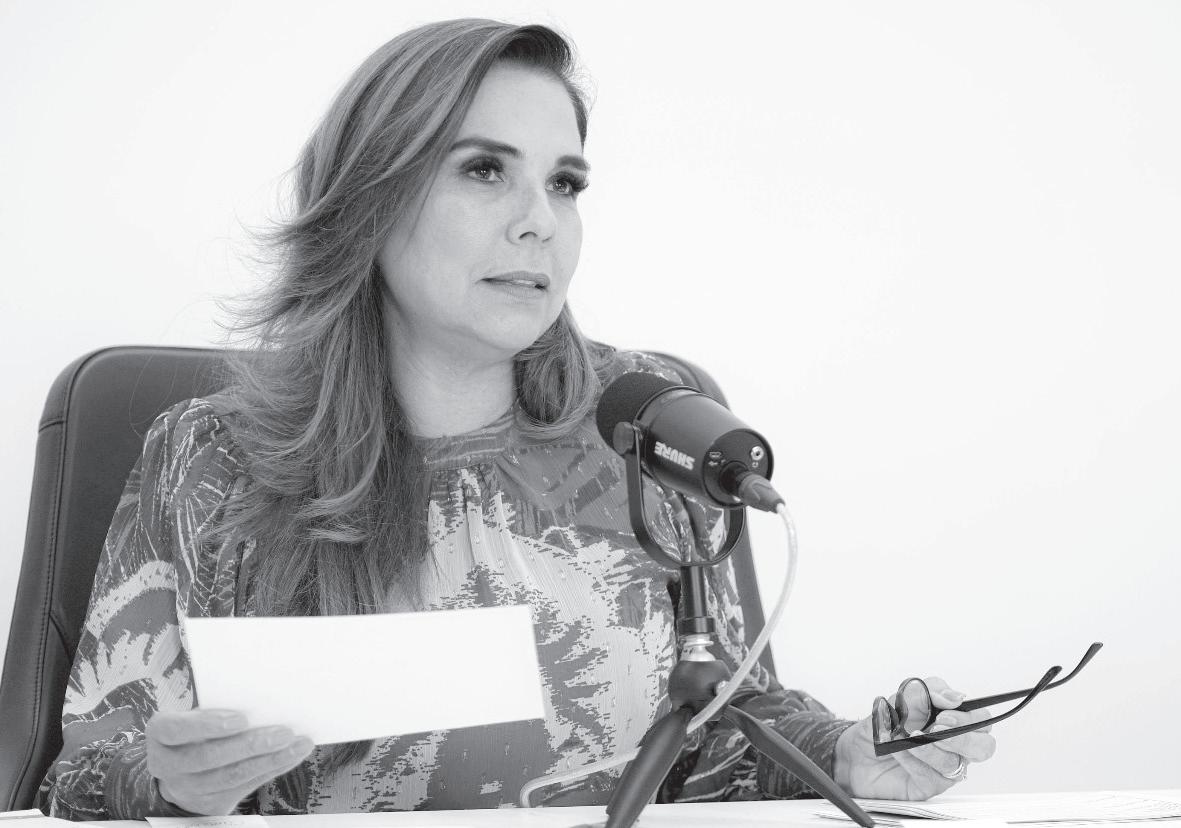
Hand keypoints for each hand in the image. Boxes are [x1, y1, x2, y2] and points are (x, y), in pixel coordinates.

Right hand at [146, 709, 313, 814]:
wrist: (180, 771)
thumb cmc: (195, 732)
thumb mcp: (195, 716)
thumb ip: (218, 710)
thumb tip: (262, 703)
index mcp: (161, 734)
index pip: (179, 729)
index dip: (210, 725)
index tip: (242, 718)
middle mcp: (167, 765)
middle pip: (210, 757)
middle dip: (251, 744)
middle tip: (284, 732)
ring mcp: (186, 789)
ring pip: (231, 776)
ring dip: (270, 759)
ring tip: (296, 744)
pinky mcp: (209, 803)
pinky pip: (245, 787)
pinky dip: (272, 769)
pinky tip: (290, 756)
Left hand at [833, 676, 995, 800]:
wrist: (856, 751)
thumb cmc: (882, 725)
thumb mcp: (898, 700)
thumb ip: (925, 693)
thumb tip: (951, 696)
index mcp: (953, 721)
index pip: (980, 718)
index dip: (969, 715)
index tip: (945, 710)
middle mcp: (954, 745)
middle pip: (984, 746)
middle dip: (963, 737)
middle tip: (937, 727)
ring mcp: (944, 767)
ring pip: (957, 763)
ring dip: (930, 747)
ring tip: (908, 738)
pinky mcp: (930, 785)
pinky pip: (932, 775)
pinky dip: (914, 759)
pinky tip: (899, 750)